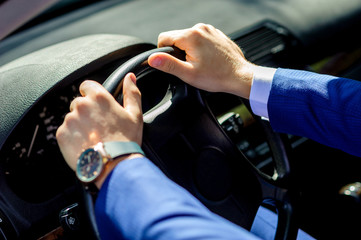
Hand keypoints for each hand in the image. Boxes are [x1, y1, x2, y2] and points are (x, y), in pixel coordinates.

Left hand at [56, 73, 142, 187]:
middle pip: (79, 103)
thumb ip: (131, 93)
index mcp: (99, 97)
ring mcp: (70, 120)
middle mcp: (82, 105)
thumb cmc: (126, 140)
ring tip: (92, 138)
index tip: (97, 106)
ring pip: (72, 118)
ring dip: (79, 125)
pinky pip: (65, 132)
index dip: (92, 94)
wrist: (113, 164)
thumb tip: (130, 77)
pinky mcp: (62, 134)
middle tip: (98, 127)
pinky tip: (85, 145)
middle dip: (86, 112)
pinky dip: (72, 137)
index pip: (87, 86)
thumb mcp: (135, 115)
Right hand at [148, 23, 254, 98]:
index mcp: (191, 36)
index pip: (163, 38)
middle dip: (178, 52)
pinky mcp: (216, 34)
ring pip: (188, 38)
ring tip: (201, 64)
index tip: (174, 63)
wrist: (240, 76)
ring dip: (189, 50)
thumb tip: (152, 58)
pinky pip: (200, 39)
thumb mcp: (188, 74)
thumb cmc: (217, 76)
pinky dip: (200, 48)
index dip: (164, 52)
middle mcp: (200, 28)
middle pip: (176, 37)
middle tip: (190, 66)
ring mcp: (210, 30)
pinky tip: (208, 60)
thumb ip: (168, 64)